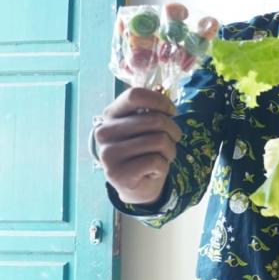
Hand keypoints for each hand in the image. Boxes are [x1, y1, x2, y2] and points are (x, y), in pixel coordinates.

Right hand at [94, 87, 180, 203]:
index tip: (172, 112)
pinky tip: (153, 171)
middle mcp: (104, 133)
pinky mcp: (118, 174)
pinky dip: (163, 166)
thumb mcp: (146, 126)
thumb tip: (164, 96)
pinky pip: (156, 161)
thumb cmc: (145, 149)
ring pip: (159, 141)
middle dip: (173, 130)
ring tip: (163, 156)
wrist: (136, 184)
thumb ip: (151, 110)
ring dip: (170, 150)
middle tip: (173, 139)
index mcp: (111, 115)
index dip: (160, 101)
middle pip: (154, 120)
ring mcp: (108, 154)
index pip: (135, 95)